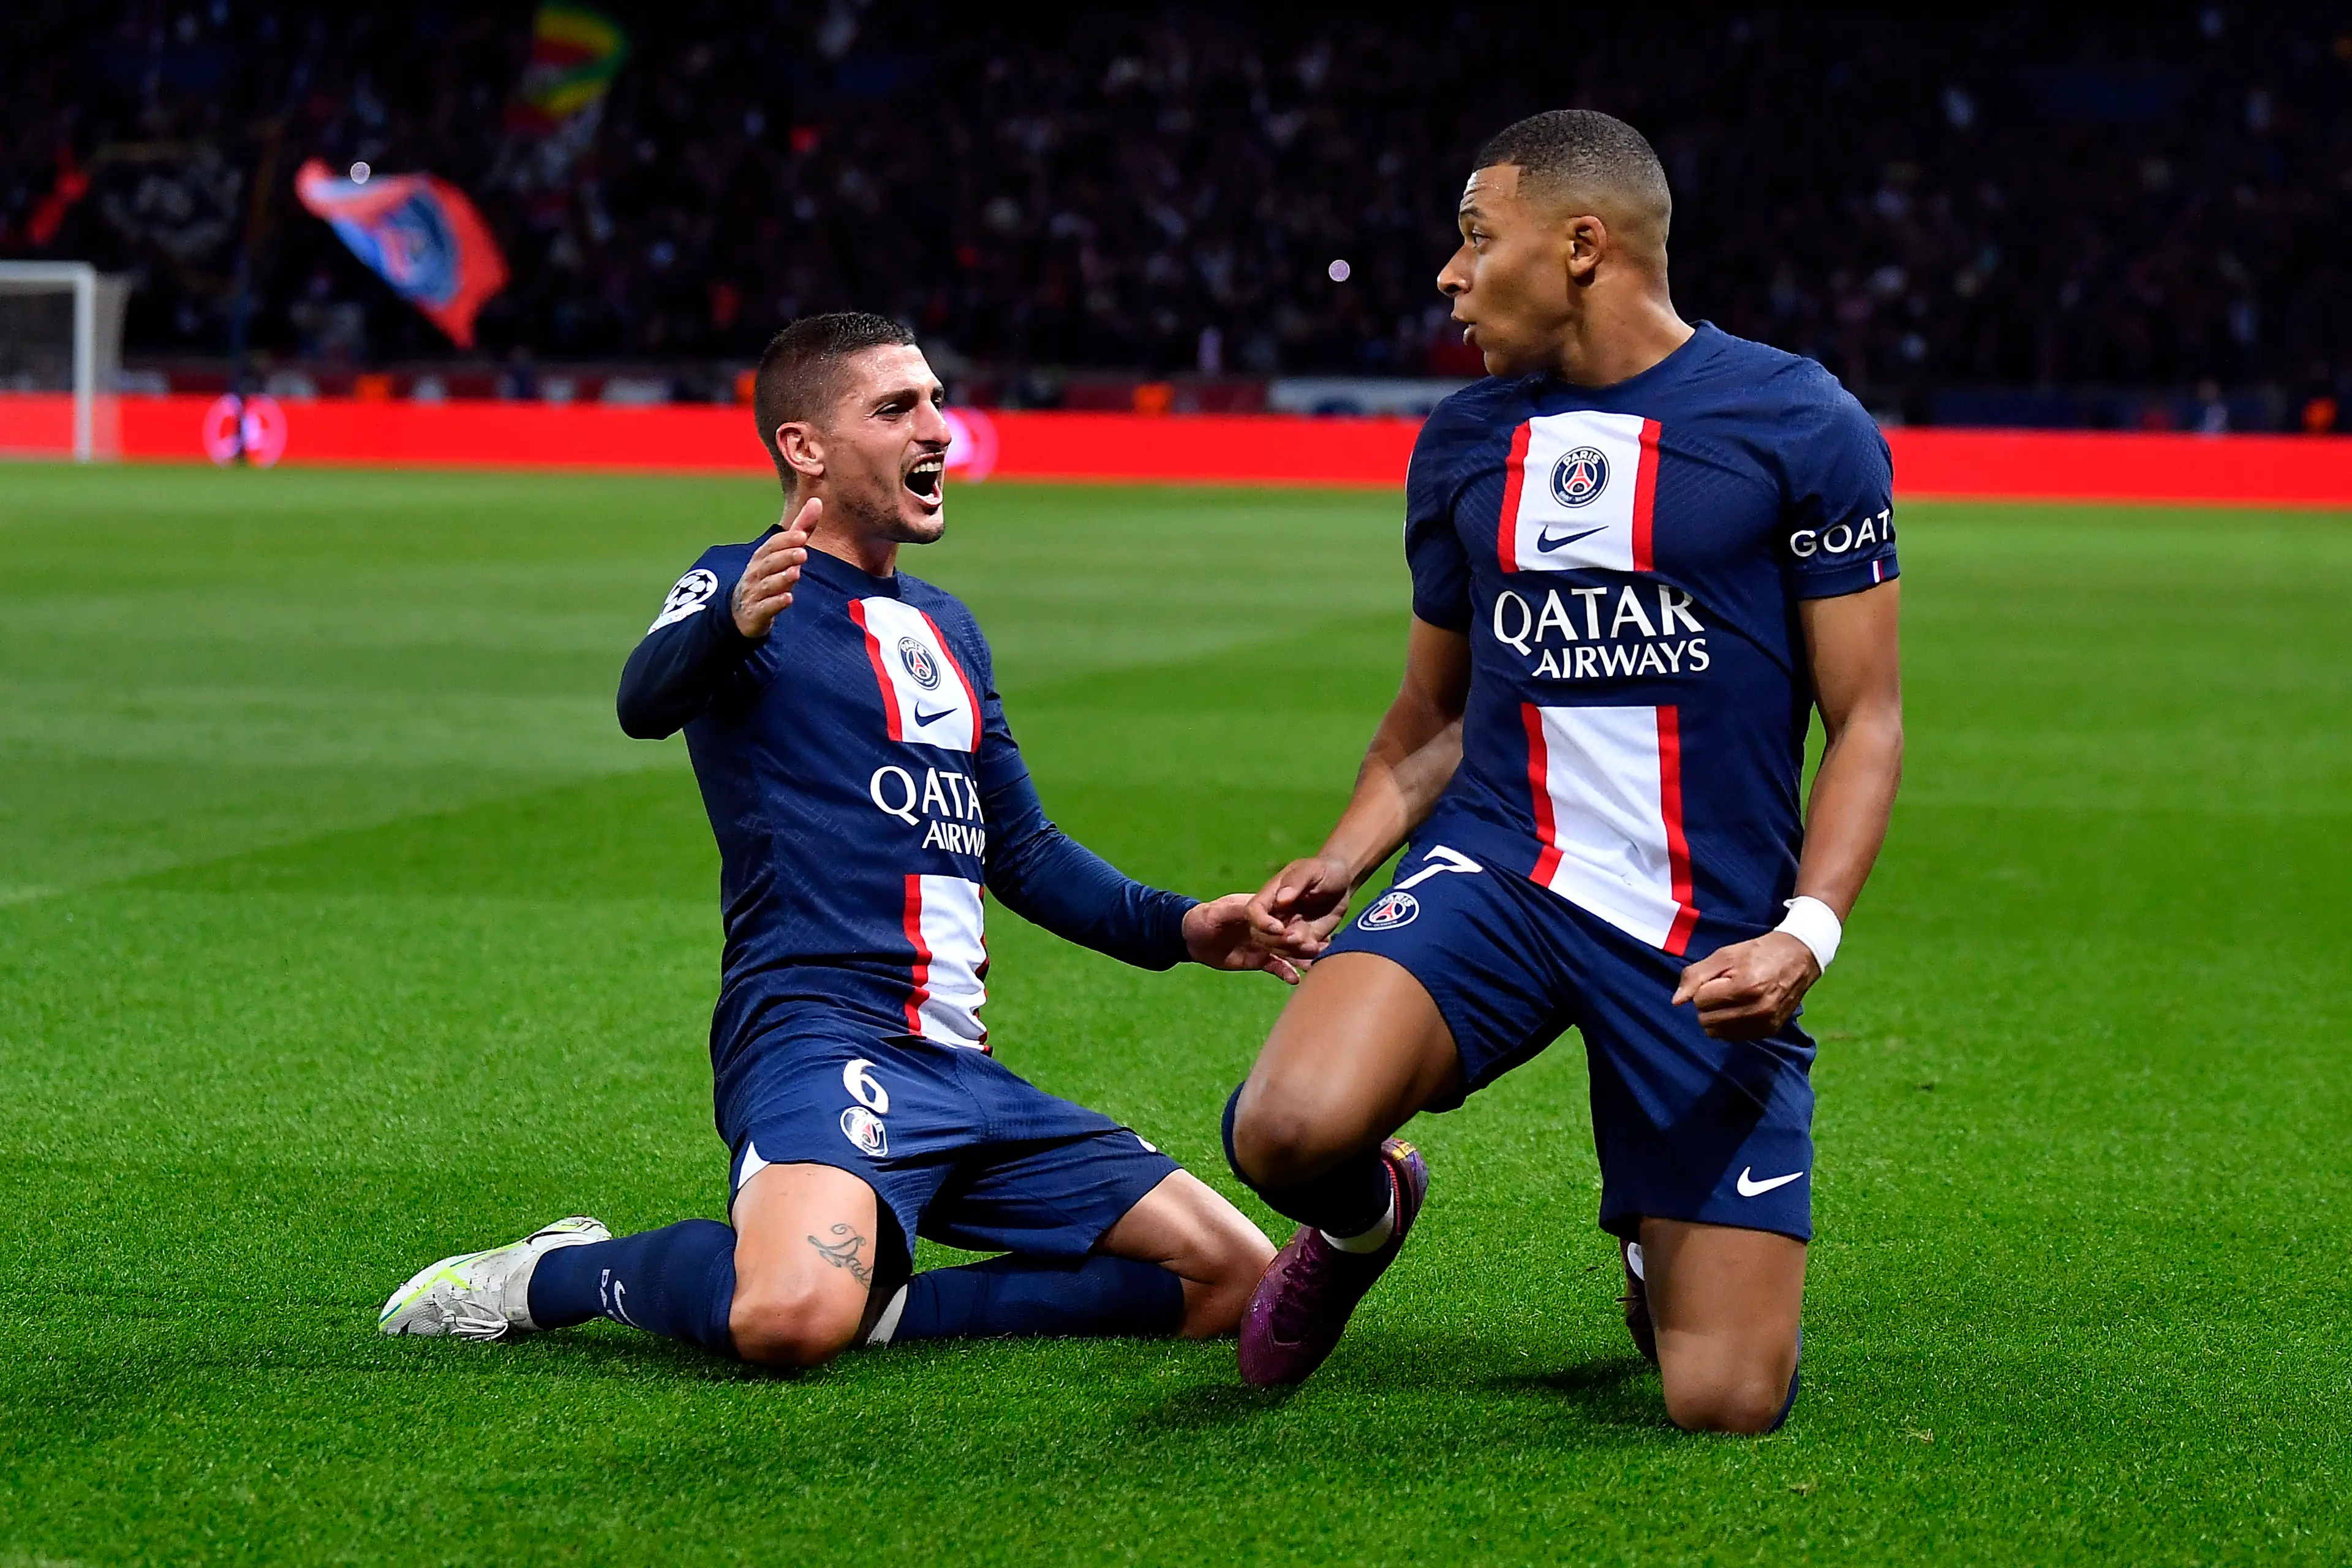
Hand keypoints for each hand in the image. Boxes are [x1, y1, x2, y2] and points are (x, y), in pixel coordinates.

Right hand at [731, 497, 818, 637]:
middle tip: (803, 552)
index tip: (802, 535)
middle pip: (769, 563)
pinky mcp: (757, 612)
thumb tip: (817, 501)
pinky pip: (765, 607)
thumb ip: (801, 529)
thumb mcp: (783, 552)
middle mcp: (757, 572)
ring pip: (767, 584)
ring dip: (781, 578)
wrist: (743, 612)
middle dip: (785, 557)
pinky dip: (775, 603)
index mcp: (763, 556)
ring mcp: (755, 592)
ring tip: (796, 573)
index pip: (773, 545)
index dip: (786, 540)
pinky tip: (788, 598)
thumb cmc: (768, 576)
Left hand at [1184, 893, 1313, 983]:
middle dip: (1301, 940)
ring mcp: (1265, 942)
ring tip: (1314, 964)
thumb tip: (1254, 908)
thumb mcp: (1217, 912)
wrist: (1191, 938)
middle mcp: (1267, 925)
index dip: (1285, 921)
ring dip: (1300, 957)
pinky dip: (1286, 972)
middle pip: (1288, 932)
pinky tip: (1296, 980)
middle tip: (1316, 948)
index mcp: (1260, 909)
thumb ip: (1236, 911)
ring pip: (1286, 950)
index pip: (1278, 914)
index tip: (1290, 931)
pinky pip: (1276, 966)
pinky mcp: (1260, 959)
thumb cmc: (1202, 918)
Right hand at [1245, 854, 1353, 960]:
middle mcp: (1275, 915)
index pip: (1254, 911)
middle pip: (1263, 936)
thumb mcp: (1312, 870)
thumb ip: (1296, 881)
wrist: (1343, 883)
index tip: (1279, 928)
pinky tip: (1321, 949)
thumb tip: (1281, 899)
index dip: (1261, 923)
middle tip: (1302, 940)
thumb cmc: (1324, 870)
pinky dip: (1308, 957)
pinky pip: (1298, 954)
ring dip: (1296, 953)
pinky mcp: (1301, 940)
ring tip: (1316, 946)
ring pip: (1280, 949)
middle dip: (1281, 943)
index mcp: (1271, 895)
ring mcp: (1287, 929)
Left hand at [1671, 932, 1819, 1040]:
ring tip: (1732, 998)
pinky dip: (1730, 1025)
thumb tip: (1676, 1002)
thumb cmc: (1757, 953)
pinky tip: (1740, 1008)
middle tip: (1723, 988)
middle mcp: (1756, 1010)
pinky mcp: (1770, 1031)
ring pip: (1717, 1032)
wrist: (1798, 957)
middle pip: (1706, 1020)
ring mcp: (1765, 1023)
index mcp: (1744, 988)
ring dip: (1717, 1016)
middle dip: (1708, 1004)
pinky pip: (1733, 1037)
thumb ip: (1696, 976)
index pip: (1699, 1001)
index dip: (1703, 988)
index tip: (1718, 978)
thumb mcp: (1724, 955)